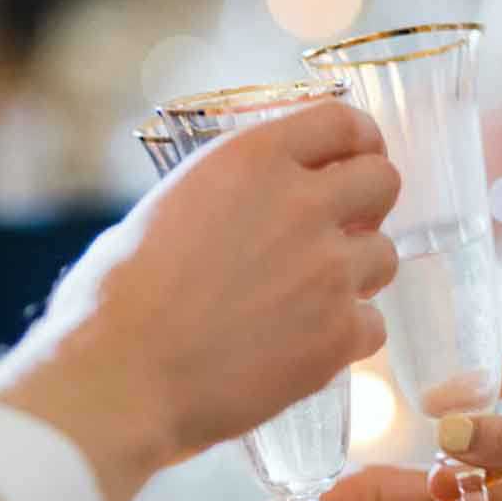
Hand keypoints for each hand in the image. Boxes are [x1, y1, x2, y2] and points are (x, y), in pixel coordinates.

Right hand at [0, 100, 398, 500]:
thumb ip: (223, 196)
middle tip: (345, 228)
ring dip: (357, 274)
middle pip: (384, 181)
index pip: (342, 122)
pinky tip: (306, 346)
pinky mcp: (338, 335)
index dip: (358, 140)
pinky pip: (373, 325)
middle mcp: (301, 205)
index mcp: (253, 160)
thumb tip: (238, 210)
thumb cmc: (116, 299)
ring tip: (311, 298)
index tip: (355, 156)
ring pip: (385, 257)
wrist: (120, 378)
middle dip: (370, 204)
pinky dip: (346, 336)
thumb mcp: (163, 209)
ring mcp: (328, 271)